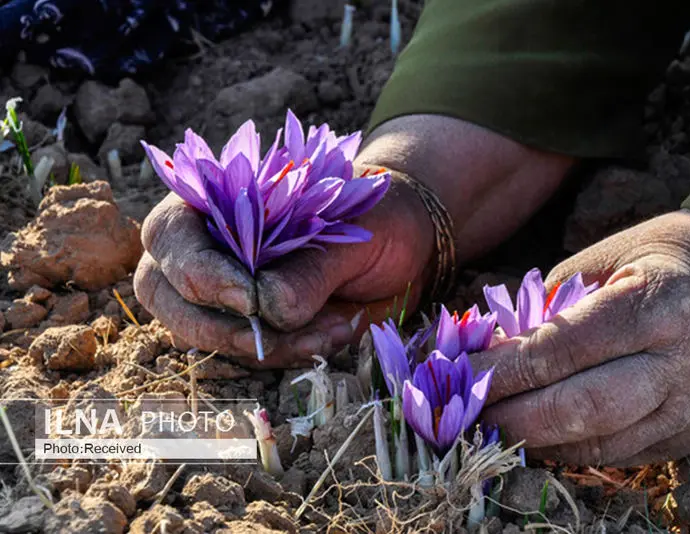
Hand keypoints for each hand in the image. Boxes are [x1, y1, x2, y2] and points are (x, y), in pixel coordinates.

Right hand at [134, 114, 574, 366]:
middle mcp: (207, 246)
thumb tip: (267, 310)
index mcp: (217, 198)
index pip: (170, 236)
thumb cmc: (377, 216)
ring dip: (268, 344)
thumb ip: (310, 264)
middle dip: (222, 324)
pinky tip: (337, 332)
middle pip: (167, 295)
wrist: (408, 244)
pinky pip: (250, 352)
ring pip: (208, 334)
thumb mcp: (355, 228)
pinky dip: (290, 353)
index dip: (198, 272)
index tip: (249, 298)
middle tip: (284, 330)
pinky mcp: (252, 326)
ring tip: (337, 326)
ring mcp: (225, 291)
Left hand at [471, 210, 689, 464]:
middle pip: (582, 407)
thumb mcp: (605, 258)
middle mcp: (682, 362)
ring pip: (598, 443)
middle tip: (463, 411)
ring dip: (533, 440)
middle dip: (512, 416)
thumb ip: (549, 304)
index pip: (565, 347)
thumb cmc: (657, 262)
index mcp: (658, 303)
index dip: (504, 368)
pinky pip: (615, 456)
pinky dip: (565, 449)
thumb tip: (488, 348)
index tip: (457, 372)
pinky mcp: (687, 438)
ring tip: (486, 427)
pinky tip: (531, 435)